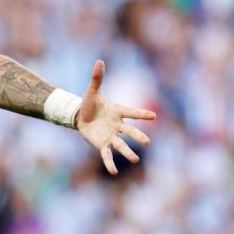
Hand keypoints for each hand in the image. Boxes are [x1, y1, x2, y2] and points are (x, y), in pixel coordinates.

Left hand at [76, 60, 154, 174]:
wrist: (80, 116)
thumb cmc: (89, 103)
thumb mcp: (92, 91)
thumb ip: (97, 78)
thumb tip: (99, 61)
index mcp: (117, 111)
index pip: (131, 112)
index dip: (141, 114)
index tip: (154, 116)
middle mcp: (117, 125)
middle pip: (130, 131)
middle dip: (138, 136)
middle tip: (147, 142)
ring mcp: (110, 136)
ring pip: (121, 145)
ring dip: (127, 152)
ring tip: (135, 159)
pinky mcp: (101, 144)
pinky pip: (107, 154)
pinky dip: (110, 163)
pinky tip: (113, 172)